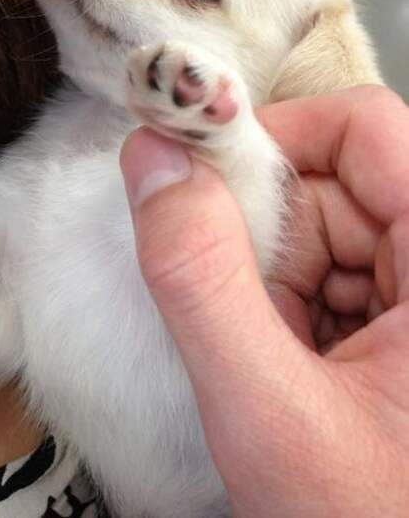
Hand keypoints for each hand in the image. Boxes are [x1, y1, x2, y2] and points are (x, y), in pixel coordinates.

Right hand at [120, 86, 408, 517]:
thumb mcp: (270, 410)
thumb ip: (201, 278)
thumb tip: (153, 161)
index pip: (362, 126)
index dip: (276, 137)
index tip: (199, 180)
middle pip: (335, 181)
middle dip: (266, 237)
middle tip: (240, 312)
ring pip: (325, 231)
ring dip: (274, 283)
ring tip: (276, 362)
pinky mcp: (403, 325)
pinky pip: (332, 276)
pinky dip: (289, 310)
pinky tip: (293, 370)